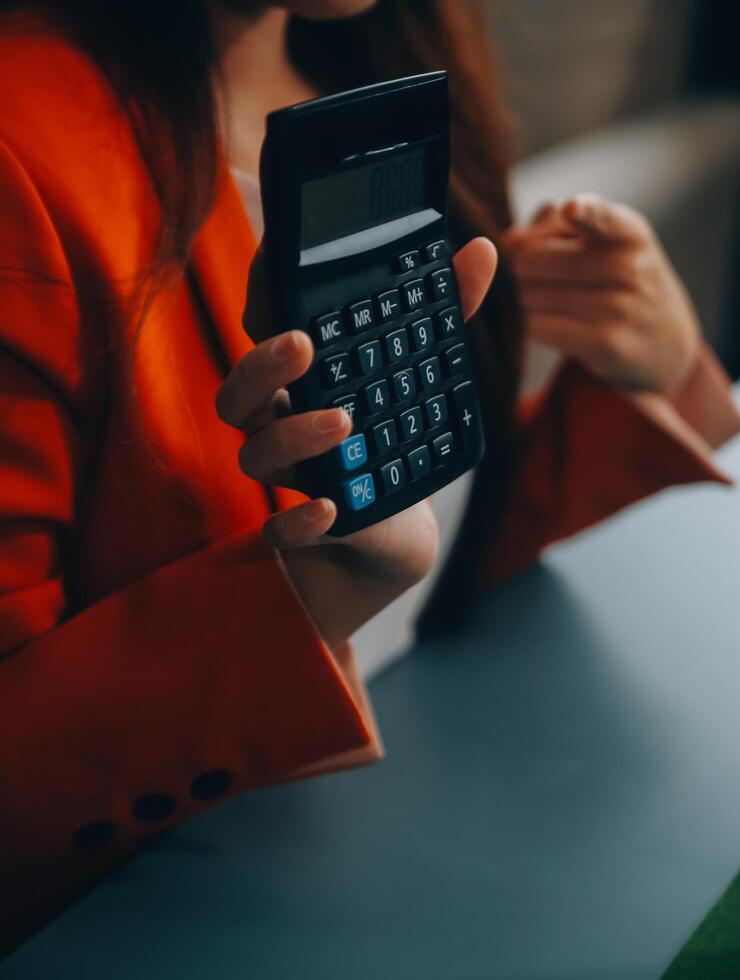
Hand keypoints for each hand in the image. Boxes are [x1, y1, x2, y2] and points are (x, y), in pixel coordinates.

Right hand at [216, 237, 497, 649]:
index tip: (278, 262)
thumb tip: (483, 250)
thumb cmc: (397, 445)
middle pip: (239, 395)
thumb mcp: (425, 377)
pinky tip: (330, 509)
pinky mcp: (307, 534)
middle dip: (261, 367)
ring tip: (343, 422)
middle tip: (302, 344)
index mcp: (302, 386)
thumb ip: (446, 314)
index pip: (265, 338)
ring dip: (293, 436)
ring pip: (256, 457)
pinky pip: (280, 533)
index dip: (261, 304)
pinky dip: (298, 524)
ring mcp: (291, 482)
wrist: (398, 539)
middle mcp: (283, 429)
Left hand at [504, 193, 700, 393]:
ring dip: (524, 298)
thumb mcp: (603, 240)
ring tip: (547, 300)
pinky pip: (538, 327)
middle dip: (521, 268)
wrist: (665, 341)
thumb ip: (552, 225)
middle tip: (537, 277)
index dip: (584, 212)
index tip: (571, 209)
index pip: (604, 218)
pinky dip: (530, 324)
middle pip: (533, 259)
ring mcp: (619, 308)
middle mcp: (629, 267)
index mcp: (629, 232)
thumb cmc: (619, 279)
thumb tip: (510, 241)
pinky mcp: (605, 343)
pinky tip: (545, 323)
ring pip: (530, 295)